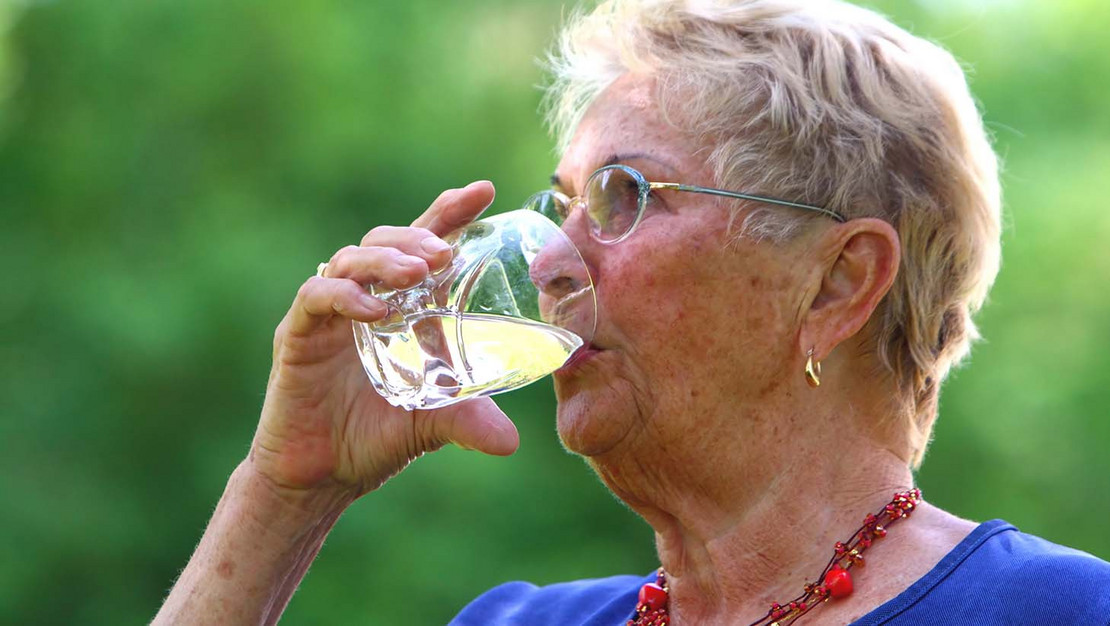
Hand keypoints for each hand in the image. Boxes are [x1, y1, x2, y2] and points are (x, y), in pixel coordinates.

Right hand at [250, 181, 519, 505]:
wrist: (321, 479)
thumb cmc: (377, 438)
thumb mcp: (434, 425)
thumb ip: (470, 422)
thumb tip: (511, 443)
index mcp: (404, 308)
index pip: (426, 246)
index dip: (450, 213)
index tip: (485, 191)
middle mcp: (367, 301)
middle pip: (387, 241)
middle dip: (417, 235)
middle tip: (445, 251)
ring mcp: (330, 314)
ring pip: (351, 259)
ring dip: (385, 260)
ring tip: (417, 271)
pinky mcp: (297, 334)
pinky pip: (316, 297)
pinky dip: (343, 295)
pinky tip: (373, 310)